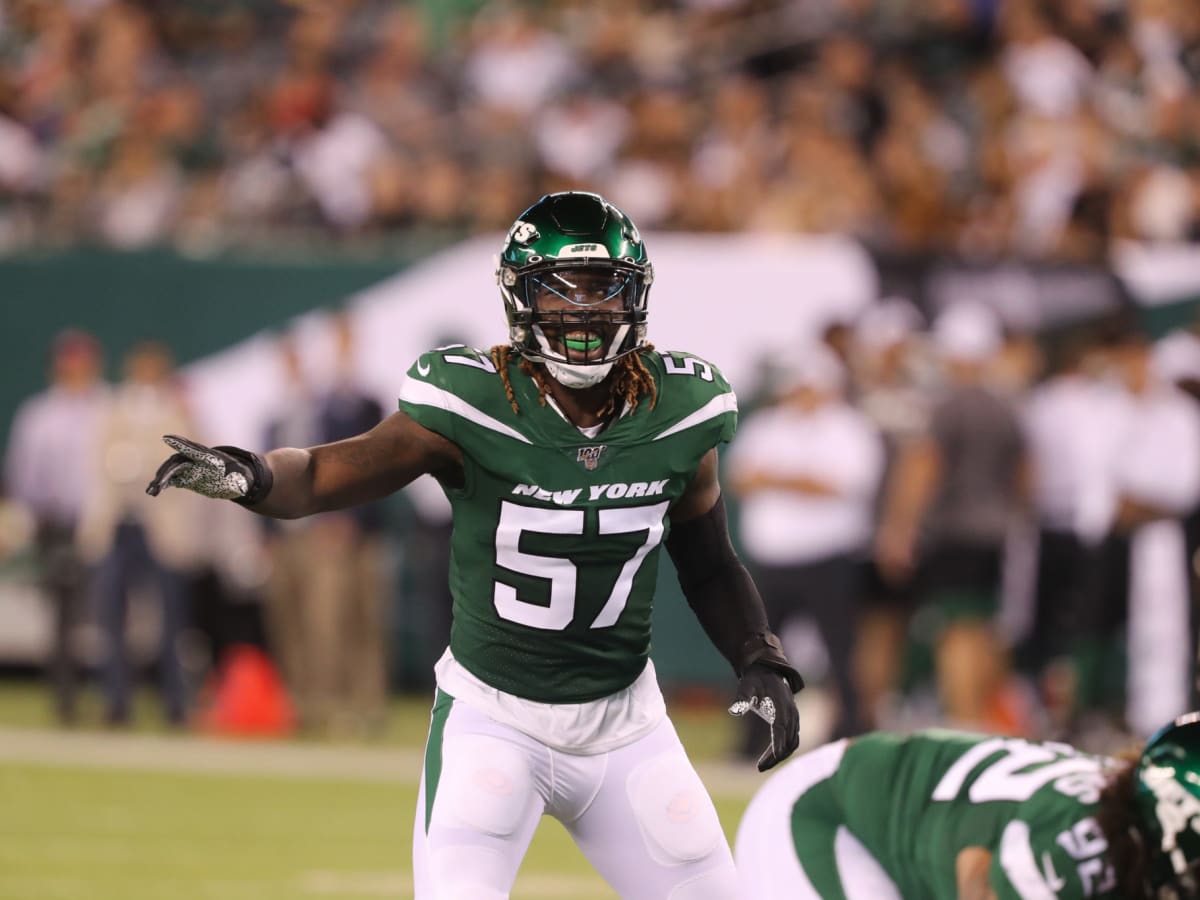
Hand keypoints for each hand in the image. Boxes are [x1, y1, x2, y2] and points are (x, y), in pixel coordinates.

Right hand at [145, 435, 270, 503]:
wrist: (238, 480)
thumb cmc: (241, 477)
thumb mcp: (242, 478)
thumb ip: (239, 479)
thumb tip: (244, 486)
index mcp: (210, 457)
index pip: (194, 449)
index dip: (181, 444)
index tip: (167, 438)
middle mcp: (197, 460)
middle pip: (178, 462)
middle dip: (166, 472)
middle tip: (157, 483)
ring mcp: (191, 468)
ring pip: (172, 471)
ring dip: (161, 479)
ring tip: (152, 491)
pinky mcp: (188, 477)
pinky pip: (173, 479)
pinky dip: (164, 484)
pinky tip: (154, 491)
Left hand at [729, 663, 799, 771]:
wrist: (770, 672)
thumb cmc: (755, 680)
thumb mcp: (746, 685)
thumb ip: (741, 697)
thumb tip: (734, 711)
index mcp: (780, 704)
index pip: (781, 726)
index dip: (779, 741)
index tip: (775, 755)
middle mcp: (791, 712)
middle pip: (788, 739)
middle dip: (776, 756)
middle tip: (759, 768)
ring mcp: (794, 718)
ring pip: (792, 743)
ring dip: (779, 756)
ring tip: (762, 766)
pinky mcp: (793, 722)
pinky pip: (792, 740)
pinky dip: (783, 751)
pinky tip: (770, 758)